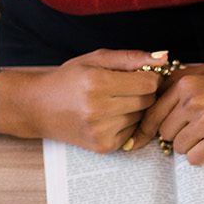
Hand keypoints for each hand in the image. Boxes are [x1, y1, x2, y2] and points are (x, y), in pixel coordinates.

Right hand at [0, 49, 162, 150]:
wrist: (38, 107)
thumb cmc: (69, 79)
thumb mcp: (95, 60)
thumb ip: (131, 58)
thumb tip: (164, 57)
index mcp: (96, 83)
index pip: (149, 84)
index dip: (149, 78)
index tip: (140, 75)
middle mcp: (99, 109)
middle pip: (148, 101)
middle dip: (142, 93)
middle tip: (124, 88)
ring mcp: (102, 131)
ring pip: (142, 118)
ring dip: (135, 109)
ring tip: (113, 102)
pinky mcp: (104, 146)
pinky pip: (133, 133)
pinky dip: (127, 124)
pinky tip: (109, 117)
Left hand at [133, 65, 203, 164]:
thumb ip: (182, 80)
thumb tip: (157, 96)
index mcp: (187, 82)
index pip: (154, 111)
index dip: (150, 127)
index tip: (145, 139)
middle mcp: (193, 101)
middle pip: (166, 131)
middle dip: (178, 136)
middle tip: (197, 134)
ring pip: (179, 147)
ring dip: (192, 147)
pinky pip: (195, 159)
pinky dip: (202, 158)